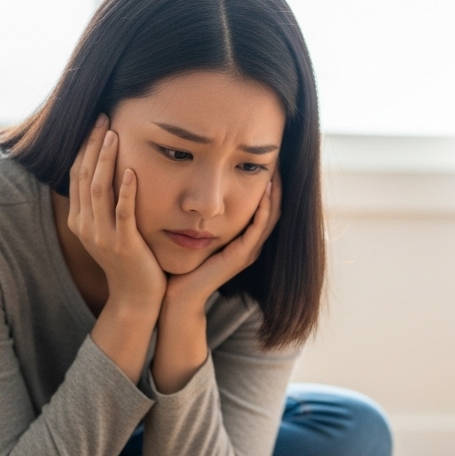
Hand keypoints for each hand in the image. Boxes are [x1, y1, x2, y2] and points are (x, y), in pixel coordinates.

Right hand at [67, 115, 165, 316]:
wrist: (136, 297)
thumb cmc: (129, 259)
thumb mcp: (109, 229)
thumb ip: (105, 204)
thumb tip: (107, 172)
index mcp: (80, 219)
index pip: (77, 174)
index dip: (84, 147)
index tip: (96, 122)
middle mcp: (85, 225)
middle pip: (84, 176)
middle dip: (92, 145)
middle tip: (103, 117)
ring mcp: (102, 236)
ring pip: (99, 190)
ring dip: (106, 160)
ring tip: (114, 135)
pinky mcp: (123, 244)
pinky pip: (123, 213)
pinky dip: (126, 191)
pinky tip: (133, 171)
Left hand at [164, 173, 281, 309]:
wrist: (177, 296)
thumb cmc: (181, 265)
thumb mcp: (194, 233)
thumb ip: (200, 216)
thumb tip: (193, 189)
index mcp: (242, 239)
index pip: (264, 207)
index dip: (269, 185)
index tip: (266, 160)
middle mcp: (250, 245)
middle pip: (274, 209)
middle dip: (277, 184)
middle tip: (277, 159)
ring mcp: (248, 251)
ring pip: (271, 216)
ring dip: (276, 193)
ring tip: (276, 170)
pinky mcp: (242, 256)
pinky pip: (259, 228)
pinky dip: (264, 208)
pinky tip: (265, 189)